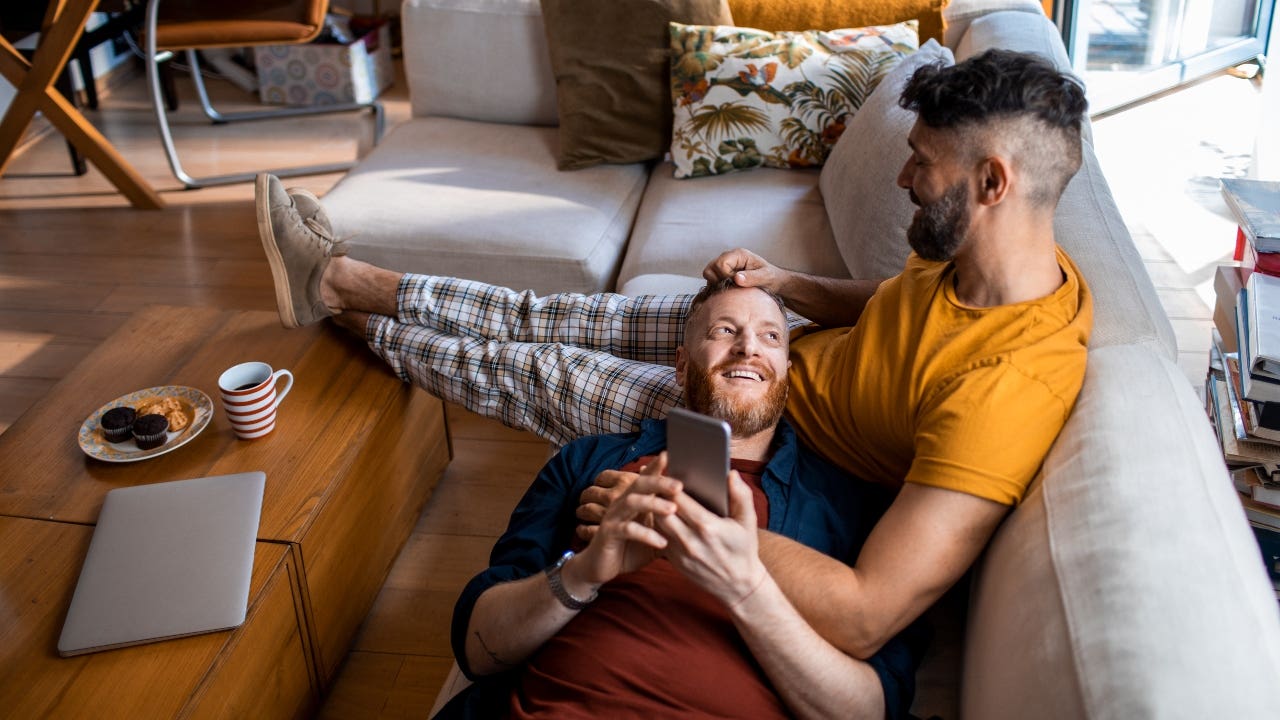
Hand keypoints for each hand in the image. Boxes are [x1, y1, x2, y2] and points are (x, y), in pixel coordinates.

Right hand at [569, 465, 680, 590]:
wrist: (601, 567)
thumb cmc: (631, 548)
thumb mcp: (654, 535)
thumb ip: (670, 525)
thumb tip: (698, 518)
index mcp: (634, 500)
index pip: (646, 478)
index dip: (656, 466)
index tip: (670, 455)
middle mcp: (622, 504)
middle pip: (639, 484)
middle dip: (659, 482)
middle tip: (679, 485)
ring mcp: (614, 517)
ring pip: (632, 502)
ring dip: (653, 504)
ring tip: (672, 509)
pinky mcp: (608, 533)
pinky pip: (627, 529)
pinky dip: (646, 534)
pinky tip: (662, 542)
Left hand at [657, 469, 768, 607]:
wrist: (738, 586)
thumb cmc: (744, 549)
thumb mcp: (748, 521)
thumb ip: (741, 495)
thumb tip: (731, 474)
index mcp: (708, 527)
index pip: (679, 499)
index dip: (672, 485)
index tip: (671, 472)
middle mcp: (690, 541)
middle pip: (662, 510)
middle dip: (660, 495)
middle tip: (660, 481)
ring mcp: (680, 553)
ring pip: (657, 524)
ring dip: (656, 509)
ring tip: (659, 495)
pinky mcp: (674, 562)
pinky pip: (659, 538)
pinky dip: (658, 525)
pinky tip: (662, 515)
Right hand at [702, 248, 787, 293]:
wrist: (772, 281)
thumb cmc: (770, 277)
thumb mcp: (765, 277)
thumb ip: (752, 277)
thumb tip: (736, 278)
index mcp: (739, 254)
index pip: (721, 264)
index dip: (726, 276)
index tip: (736, 283)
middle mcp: (728, 257)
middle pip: (711, 268)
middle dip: (719, 280)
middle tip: (732, 286)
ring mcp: (723, 265)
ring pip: (708, 273)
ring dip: (716, 283)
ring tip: (730, 288)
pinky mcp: (721, 273)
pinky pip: (710, 279)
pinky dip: (715, 286)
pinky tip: (728, 290)